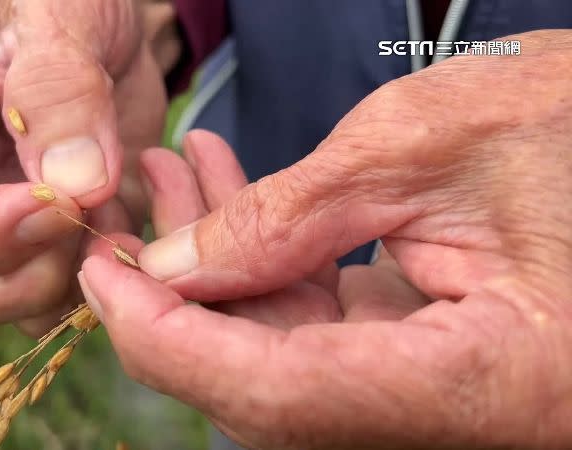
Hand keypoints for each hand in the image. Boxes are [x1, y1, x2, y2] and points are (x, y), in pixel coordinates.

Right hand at [0, 0, 172, 336]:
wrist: (113, 34)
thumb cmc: (68, 3)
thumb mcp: (62, 15)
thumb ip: (60, 91)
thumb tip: (73, 186)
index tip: (57, 205)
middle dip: (16, 275)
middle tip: (85, 218)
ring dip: (65, 282)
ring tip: (114, 214)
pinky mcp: (31, 251)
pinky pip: (53, 307)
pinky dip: (96, 287)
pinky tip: (126, 229)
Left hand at [80, 30, 571, 449]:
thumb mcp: (425, 145)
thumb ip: (289, 216)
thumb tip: (177, 268)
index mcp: (488, 383)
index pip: (280, 395)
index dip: (171, 343)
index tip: (101, 278)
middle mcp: (463, 413)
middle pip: (270, 386)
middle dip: (181, 302)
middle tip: (126, 226)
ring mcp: (441, 387)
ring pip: (286, 349)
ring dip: (218, 266)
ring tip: (173, 181)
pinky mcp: (424, 350)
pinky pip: (321, 319)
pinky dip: (268, 258)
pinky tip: (229, 195)